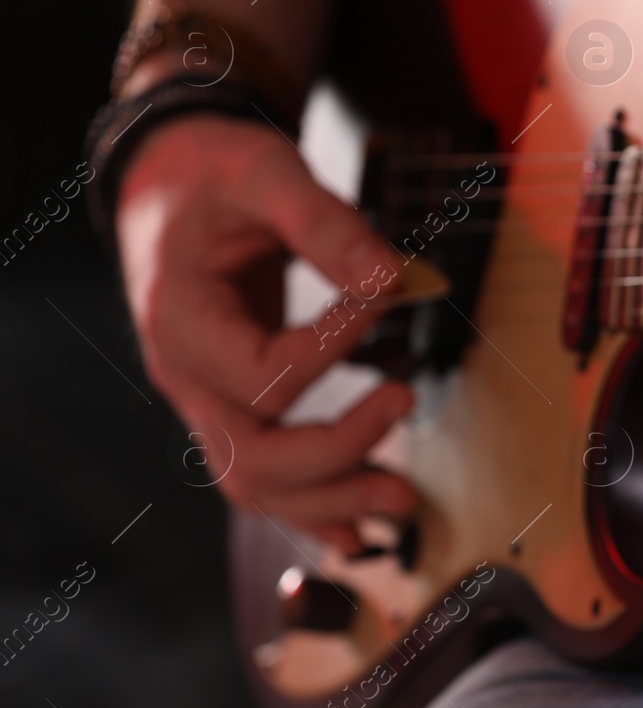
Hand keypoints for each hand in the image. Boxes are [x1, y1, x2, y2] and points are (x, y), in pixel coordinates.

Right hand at [118, 113, 414, 552]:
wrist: (170, 182)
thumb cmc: (214, 175)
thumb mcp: (264, 171)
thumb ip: (323, 222)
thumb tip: (391, 277)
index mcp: (181, 321)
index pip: (265, 373)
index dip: (335, 346)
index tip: (388, 294)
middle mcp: (186, 377)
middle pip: (255, 457)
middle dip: (338, 455)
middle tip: (408, 408)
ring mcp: (206, 401)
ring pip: (257, 484)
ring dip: (331, 502)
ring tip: (402, 501)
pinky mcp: (232, 406)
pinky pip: (263, 475)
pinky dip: (310, 509)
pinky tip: (357, 536)